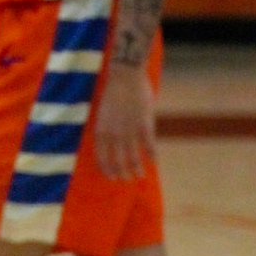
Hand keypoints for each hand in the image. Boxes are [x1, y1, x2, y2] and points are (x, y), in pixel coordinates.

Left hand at [94, 62, 155, 180]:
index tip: (111, 177)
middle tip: (126, 180)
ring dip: (137, 169)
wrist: (125, 75)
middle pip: (117, 161)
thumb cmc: (113, 90)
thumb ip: (106, 128)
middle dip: (122, 173)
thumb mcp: (103, 112)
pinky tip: (154, 162)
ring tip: (140, 176)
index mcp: (101, 130)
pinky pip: (149, 145)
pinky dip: (152, 155)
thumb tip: (110, 141)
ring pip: (133, 157)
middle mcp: (114, 134)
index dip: (107, 169)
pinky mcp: (144, 125)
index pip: (102, 157)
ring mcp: (129, 130)